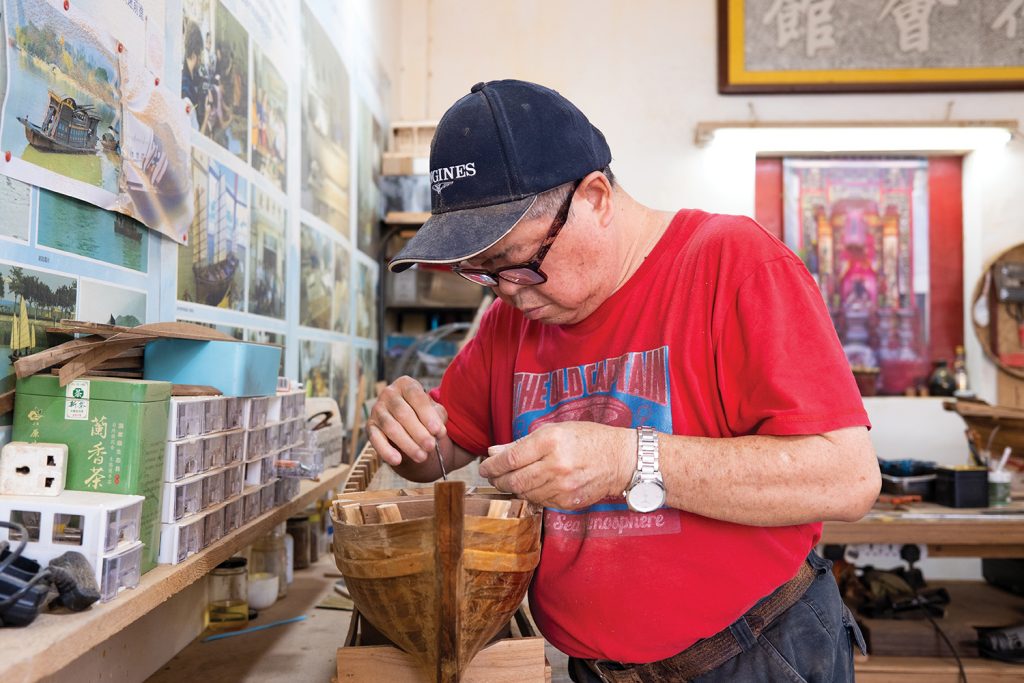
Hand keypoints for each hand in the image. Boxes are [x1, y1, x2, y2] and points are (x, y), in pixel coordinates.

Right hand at [367, 375, 448, 466]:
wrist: (409, 424)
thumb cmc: (424, 414)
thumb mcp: (435, 411)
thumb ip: (438, 417)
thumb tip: (438, 431)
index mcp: (406, 384)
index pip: (416, 397)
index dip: (428, 415)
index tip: (439, 432)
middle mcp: (389, 393)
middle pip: (403, 413)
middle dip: (418, 432)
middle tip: (431, 447)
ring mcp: (377, 409)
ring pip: (390, 427)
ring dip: (407, 443)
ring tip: (421, 456)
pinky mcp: (370, 426)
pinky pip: (375, 439)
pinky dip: (386, 450)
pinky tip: (397, 460)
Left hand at [479, 422, 633, 509]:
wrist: (619, 459)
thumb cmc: (587, 439)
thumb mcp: (555, 430)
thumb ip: (522, 443)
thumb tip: (494, 452)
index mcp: (550, 441)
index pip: (510, 459)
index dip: (492, 465)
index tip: (485, 467)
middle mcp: (555, 465)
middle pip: (514, 480)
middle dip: (499, 479)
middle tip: (494, 476)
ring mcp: (562, 487)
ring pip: (525, 493)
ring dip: (514, 488)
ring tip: (512, 480)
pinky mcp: (567, 502)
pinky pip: (540, 501)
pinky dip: (532, 494)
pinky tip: (534, 486)